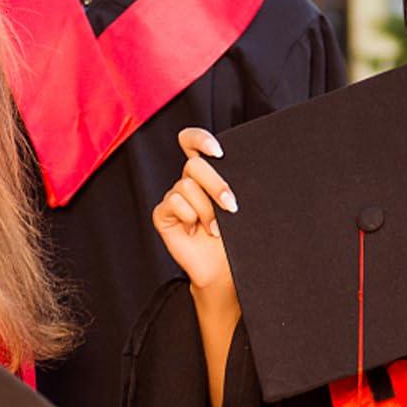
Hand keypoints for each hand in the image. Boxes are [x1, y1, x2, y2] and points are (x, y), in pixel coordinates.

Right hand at [152, 127, 237, 300]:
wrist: (223, 268)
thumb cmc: (234, 238)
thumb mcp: (239, 207)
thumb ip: (235, 185)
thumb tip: (244, 172)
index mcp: (206, 174)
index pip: (193, 142)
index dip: (200, 139)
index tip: (218, 151)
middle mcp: (188, 182)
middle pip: (195, 165)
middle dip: (216, 185)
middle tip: (231, 206)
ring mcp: (174, 197)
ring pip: (187, 185)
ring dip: (206, 209)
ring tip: (215, 228)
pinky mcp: (163, 214)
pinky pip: (174, 202)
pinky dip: (189, 217)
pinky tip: (195, 230)